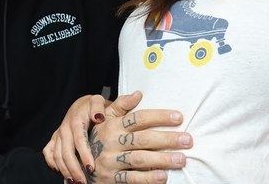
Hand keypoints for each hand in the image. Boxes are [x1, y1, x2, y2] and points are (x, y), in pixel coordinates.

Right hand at [43, 93, 115, 181]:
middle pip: (65, 151)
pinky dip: (52, 163)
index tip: (91, 168)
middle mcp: (65, 127)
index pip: (79, 139)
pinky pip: (48, 152)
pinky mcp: (54, 138)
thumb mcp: (99, 101)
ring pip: (56, 155)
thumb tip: (99, 117)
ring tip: (75, 182)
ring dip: (64, 170)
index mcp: (76, 119)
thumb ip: (101, 106)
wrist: (82, 103)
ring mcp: (58, 133)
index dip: (84, 154)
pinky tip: (61, 172)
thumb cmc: (95, 106)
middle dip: (74, 168)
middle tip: (83, 182)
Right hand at [44, 91, 190, 182]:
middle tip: (188, 139)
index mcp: (112, 126)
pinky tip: (163, 176)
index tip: (178, 117)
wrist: (80, 164)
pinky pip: (131, 179)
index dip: (158, 116)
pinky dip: (148, 178)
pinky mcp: (111, 179)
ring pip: (140, 159)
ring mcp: (111, 161)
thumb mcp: (105, 120)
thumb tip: (138, 93)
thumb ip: (120, 106)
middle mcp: (112, 142)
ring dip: (162, 159)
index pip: (138, 118)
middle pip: (143, 139)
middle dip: (167, 139)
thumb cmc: (98, 139)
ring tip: (181, 159)